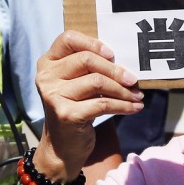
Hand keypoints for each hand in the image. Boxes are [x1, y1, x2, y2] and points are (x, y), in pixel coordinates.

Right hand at [33, 31, 142, 178]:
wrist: (63, 146)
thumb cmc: (76, 106)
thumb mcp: (77, 83)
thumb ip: (90, 67)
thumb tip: (126, 61)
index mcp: (48, 62)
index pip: (68, 38)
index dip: (92, 43)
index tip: (112, 55)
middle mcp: (46, 77)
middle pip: (87, 60)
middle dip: (116, 70)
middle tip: (133, 80)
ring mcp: (53, 96)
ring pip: (97, 82)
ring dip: (123, 90)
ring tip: (137, 96)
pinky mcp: (66, 114)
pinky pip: (102, 104)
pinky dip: (123, 105)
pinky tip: (134, 108)